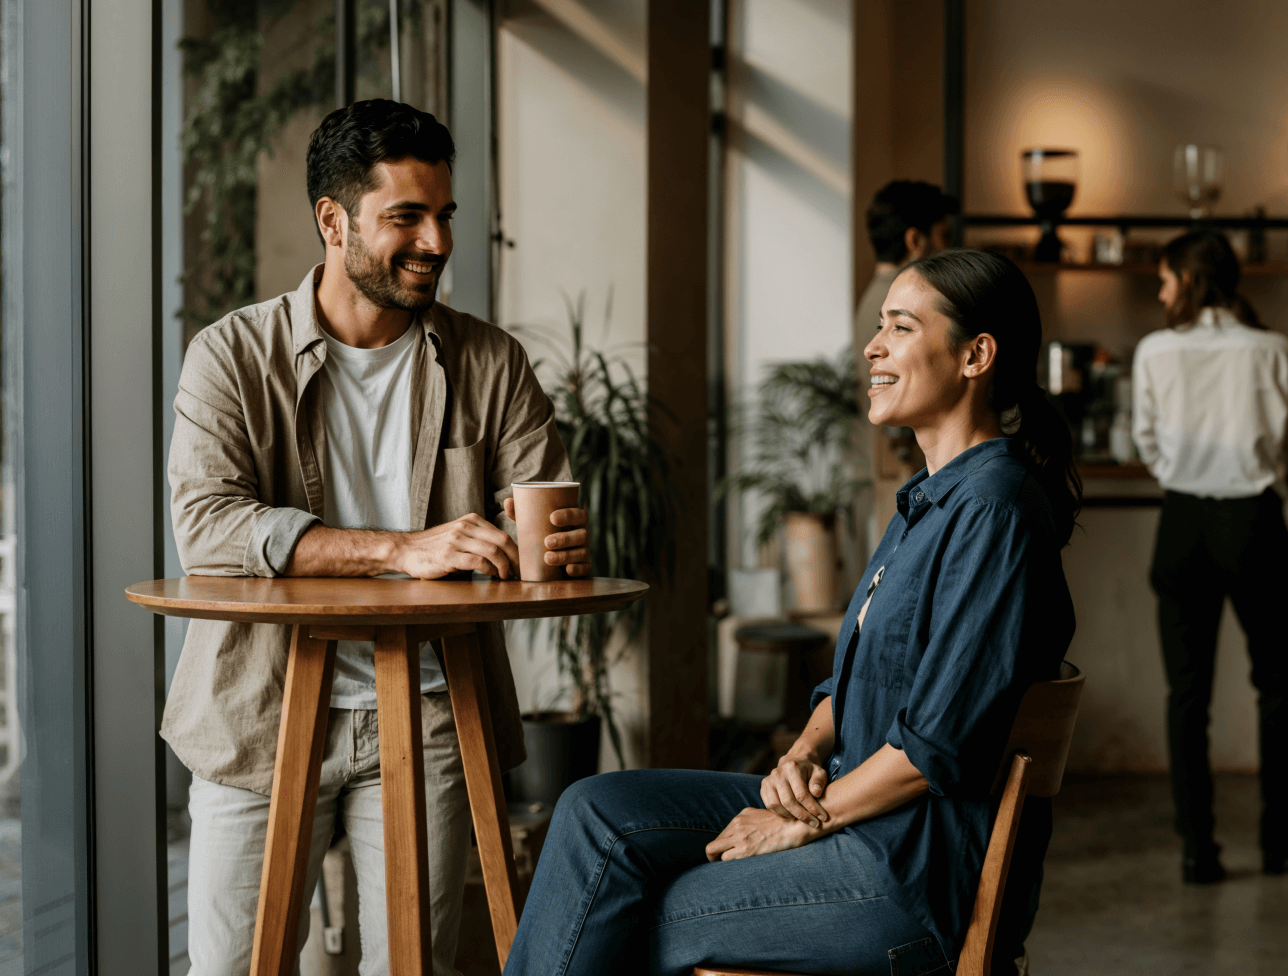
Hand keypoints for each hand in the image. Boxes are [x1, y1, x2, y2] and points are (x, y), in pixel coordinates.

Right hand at [393, 513, 520, 578]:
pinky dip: (488, 570)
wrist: (406, 550)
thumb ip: (478, 540)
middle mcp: (465, 527)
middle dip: (515, 559)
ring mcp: (456, 540)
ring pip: (492, 550)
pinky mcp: (448, 555)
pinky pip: (477, 561)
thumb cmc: (435, 547)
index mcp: (471, 520)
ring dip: (504, 566)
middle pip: (502, 540)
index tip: (521, 564)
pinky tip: (490, 575)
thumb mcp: (459, 536)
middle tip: (519, 572)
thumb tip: (505, 557)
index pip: (502, 533)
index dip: (516, 550)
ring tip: (505, 576)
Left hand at [503, 498, 591, 577]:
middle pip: (581, 534)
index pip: (578, 514)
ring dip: (565, 555)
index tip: (552, 518)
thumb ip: (520, 512)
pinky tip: (567, 570)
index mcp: (575, 520)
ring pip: (581, 552)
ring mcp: (584, 551)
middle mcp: (582, 534)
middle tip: (547, 542)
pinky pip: (585, 568)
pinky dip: (577, 569)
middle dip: (564, 538)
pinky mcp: (584, 566)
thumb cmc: (541, 534)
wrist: (548, 558)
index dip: (568, 515)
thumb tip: (508, 502)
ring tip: (547, 558)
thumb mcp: (532, 523)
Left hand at [704, 807, 816, 861]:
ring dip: (723, 863)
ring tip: (733, 871)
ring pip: (716, 854)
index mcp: (741, 817)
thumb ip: (749, 823)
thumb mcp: (762, 816)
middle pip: (713, 846)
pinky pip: (727, 861)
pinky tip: (740, 871)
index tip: (726, 856)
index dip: (722, 848)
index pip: (722, 836)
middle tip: (722, 868)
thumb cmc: (784, 825)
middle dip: (714, 858)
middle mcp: (737, 825)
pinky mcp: (746, 850)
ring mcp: (740, 838)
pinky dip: (731, 867)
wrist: (795, 826)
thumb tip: (741, 835)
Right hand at [761, 754, 829, 826]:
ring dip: (790, 816)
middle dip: (803, 816)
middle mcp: (778, 773)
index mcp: (792, 768)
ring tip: (802, 819)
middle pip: (788, 802)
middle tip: (814, 823)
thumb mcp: (819, 772)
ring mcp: (768, 780)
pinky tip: (792, 815)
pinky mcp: (763, 787)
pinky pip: (769, 805)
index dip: (812, 808)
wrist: (794, 763)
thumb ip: (819, 782)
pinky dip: (780, 814)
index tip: (822, 817)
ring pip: (776, 805)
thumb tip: (816, 793)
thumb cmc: (809, 771)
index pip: (801, 794)